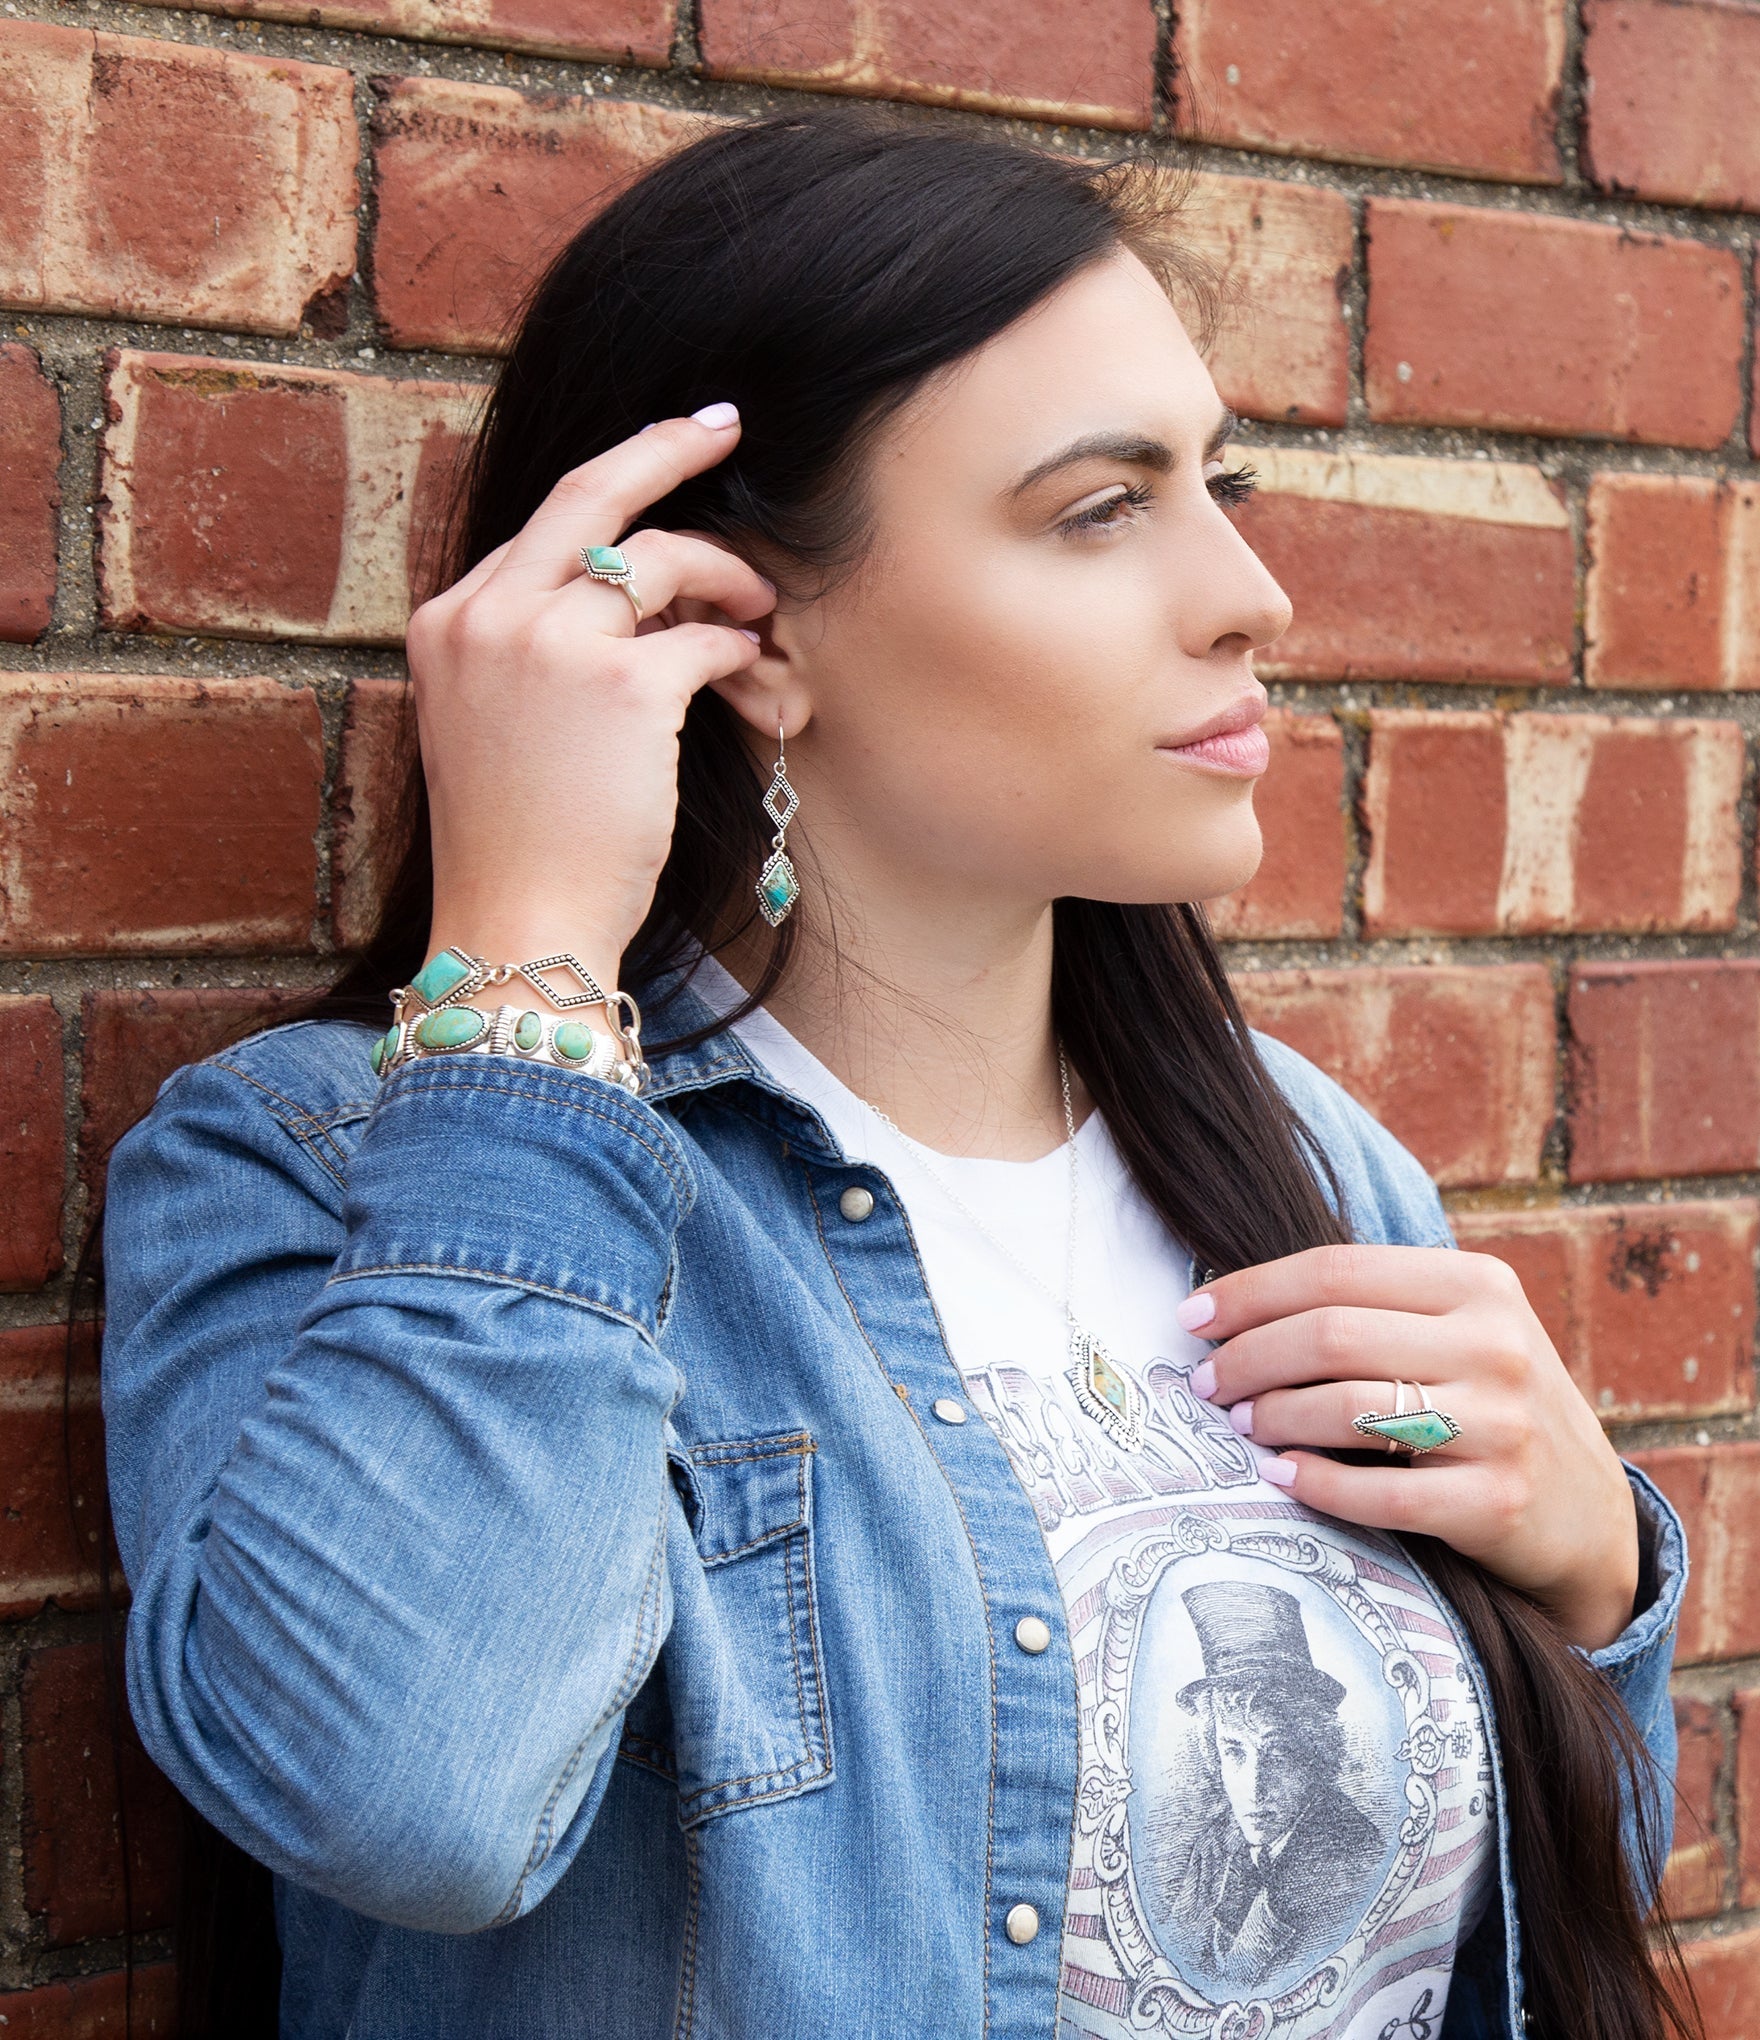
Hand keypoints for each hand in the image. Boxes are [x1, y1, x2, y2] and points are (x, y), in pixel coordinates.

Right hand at [404, 408, 778, 989]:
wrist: (517, 922)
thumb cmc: (518, 843)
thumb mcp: (490, 725)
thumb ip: (528, 648)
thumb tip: (627, 595)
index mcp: (449, 622)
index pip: (541, 527)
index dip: (616, 495)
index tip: (663, 456)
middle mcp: (488, 615)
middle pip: (590, 491)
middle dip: (668, 445)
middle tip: (725, 426)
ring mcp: (549, 643)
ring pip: (661, 559)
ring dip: (725, 578)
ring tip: (756, 611)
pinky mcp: (620, 686)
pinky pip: (704, 637)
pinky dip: (738, 650)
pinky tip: (752, 677)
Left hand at [1184, 1244, 1639, 1651]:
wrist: (1589, 1517)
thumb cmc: (1490, 1408)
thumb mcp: (1460, 1334)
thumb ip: (1374, 1309)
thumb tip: (1234, 1305)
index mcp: (1479, 1285)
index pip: (1335, 1271)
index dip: (1250, 1292)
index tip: (1192, 1318)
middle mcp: (1496, 1345)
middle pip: (1331, 1334)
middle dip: (1248, 1357)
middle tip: (1205, 1384)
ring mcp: (1503, 1425)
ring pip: (1348, 1407)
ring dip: (1273, 1416)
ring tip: (1240, 1424)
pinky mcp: (1498, 1503)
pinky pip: (1379, 1494)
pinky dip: (1314, 1482)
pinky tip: (1278, 1476)